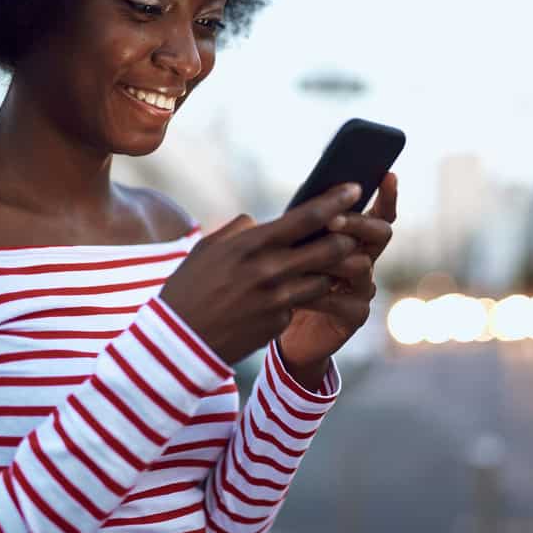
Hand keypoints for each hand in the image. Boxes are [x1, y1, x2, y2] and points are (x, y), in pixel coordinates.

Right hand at [159, 183, 363, 364]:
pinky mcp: (279, 323)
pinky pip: (302, 304)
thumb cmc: (189, 289)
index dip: (336, 200)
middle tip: (353, 231)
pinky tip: (293, 294)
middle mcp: (269, 271)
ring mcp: (277, 300)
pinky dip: (302, 296)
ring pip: (324, 279)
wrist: (178, 342)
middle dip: (348, 237)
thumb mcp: (208, 249)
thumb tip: (261, 222)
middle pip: (330, 248)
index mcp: (252, 245)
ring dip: (332, 270)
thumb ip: (240, 231)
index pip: (307, 217)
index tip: (355, 189)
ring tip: (332, 263)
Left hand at [278, 173, 397, 389]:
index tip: (389, 175)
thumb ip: (304, 226)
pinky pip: (345, 302)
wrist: (282, 326)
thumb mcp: (293, 247)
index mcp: (354, 239)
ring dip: (336, 260)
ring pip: (363, 266)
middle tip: (334, 220)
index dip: (387, 196)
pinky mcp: (354, 315)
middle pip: (379, 234)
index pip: (378, 213)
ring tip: (312, 257)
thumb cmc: (286, 278)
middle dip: (359, 223)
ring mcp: (363, 289)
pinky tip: (302, 295)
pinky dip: (322, 296)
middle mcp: (365, 260)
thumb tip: (305, 198)